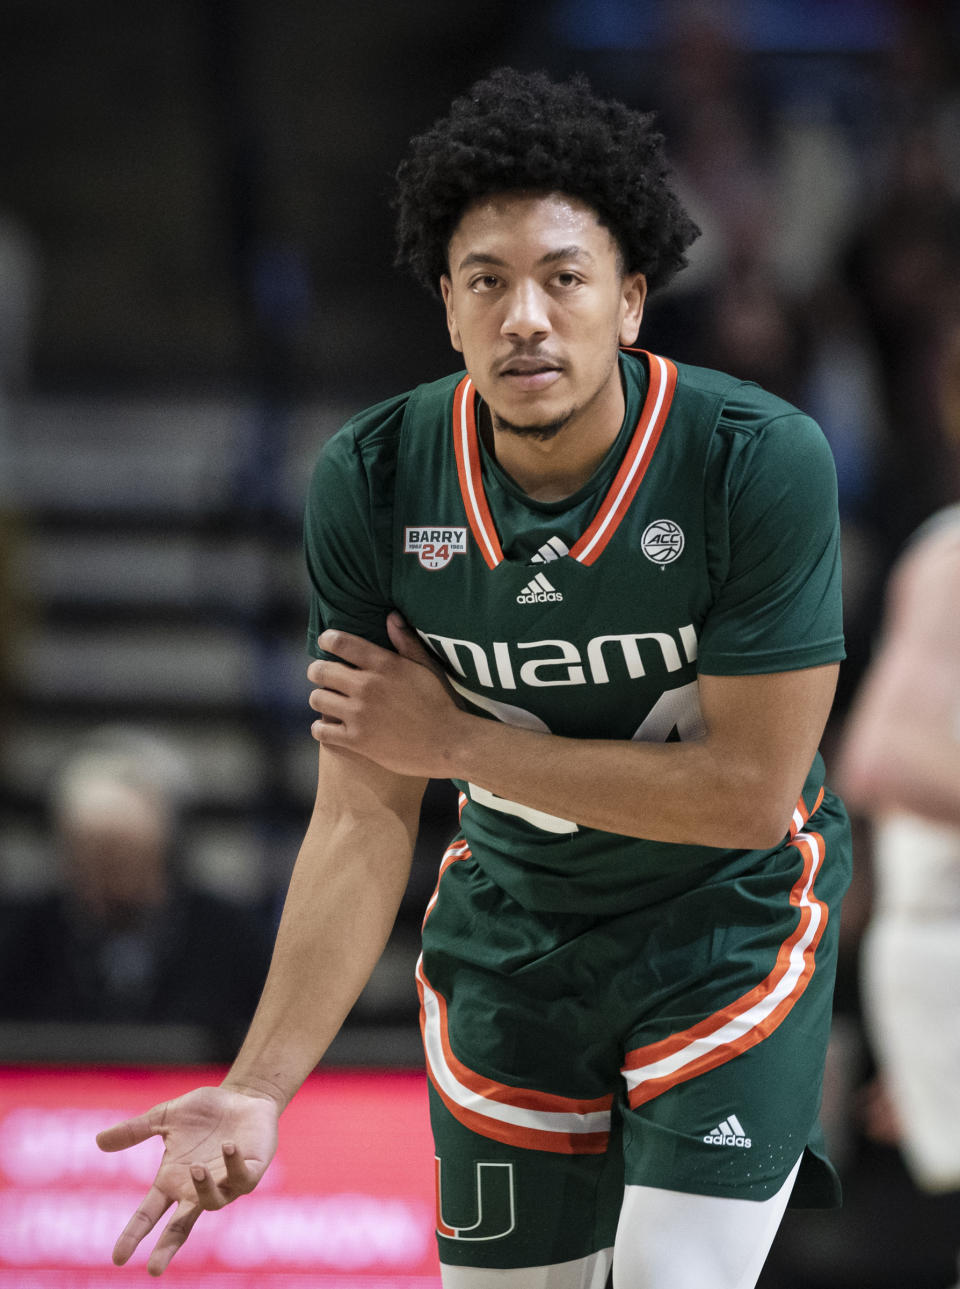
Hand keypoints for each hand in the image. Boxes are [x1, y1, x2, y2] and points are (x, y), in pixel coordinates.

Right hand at [96, 1085, 278, 1274]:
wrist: (243, 1097)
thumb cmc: (205, 1113)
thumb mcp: (165, 1117)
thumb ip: (135, 1130)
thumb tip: (98, 1141)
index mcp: (173, 1181)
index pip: (148, 1214)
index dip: (134, 1235)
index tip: (118, 1258)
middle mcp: (196, 1189)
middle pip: (179, 1228)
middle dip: (167, 1248)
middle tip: (154, 1269)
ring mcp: (225, 1182)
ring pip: (213, 1201)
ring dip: (204, 1187)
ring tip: (196, 1168)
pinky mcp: (251, 1170)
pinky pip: (243, 1178)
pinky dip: (233, 1165)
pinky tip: (228, 1145)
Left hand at [307, 611, 467, 776]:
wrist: (448, 744)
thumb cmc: (440, 703)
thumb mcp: (427, 668)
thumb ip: (406, 642)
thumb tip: (391, 616)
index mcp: (384, 665)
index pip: (341, 642)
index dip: (328, 640)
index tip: (326, 642)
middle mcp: (367, 686)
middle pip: (321, 670)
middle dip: (317, 671)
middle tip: (321, 675)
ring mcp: (359, 714)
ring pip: (317, 699)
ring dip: (320, 698)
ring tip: (328, 701)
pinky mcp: (356, 741)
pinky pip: (321, 730)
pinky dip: (320, 729)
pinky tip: (329, 728)